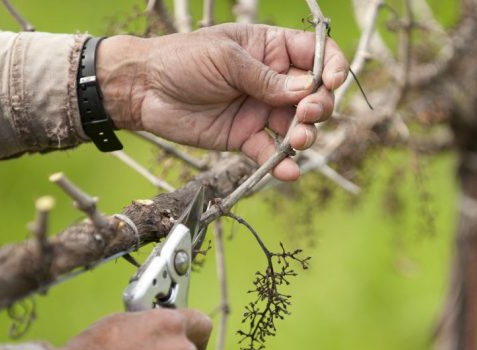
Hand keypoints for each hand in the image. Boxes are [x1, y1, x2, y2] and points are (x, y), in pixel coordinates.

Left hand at [96, 24, 347, 180]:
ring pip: (296, 126)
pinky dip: (280, 164)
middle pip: (313, 95)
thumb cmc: (182, 59)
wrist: (145, 90)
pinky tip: (288, 172)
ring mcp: (260, 110)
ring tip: (296, 139)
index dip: (331, 67)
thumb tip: (306, 90)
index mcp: (271, 50)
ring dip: (304, 135)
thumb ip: (265, 78)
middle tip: (306, 113)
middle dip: (318, 105)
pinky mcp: (244, 137)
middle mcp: (272, 81)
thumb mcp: (225, 58)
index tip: (330, 82)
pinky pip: (269, 152)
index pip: (315, 55)